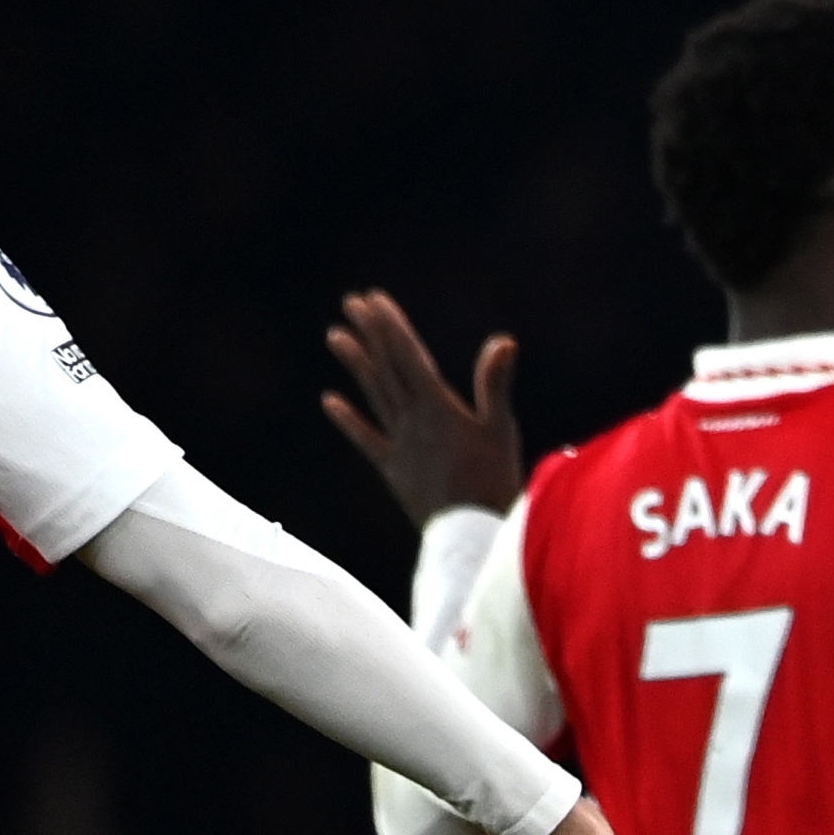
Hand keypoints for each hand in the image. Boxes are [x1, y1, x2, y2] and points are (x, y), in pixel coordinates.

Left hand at [324, 289, 526, 525]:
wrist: (470, 534)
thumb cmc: (494, 483)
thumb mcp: (501, 430)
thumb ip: (495, 384)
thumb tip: (503, 340)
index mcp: (438, 408)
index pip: (408, 357)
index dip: (390, 327)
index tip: (374, 300)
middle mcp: (412, 421)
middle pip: (386, 369)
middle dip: (370, 334)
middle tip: (353, 303)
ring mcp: (399, 445)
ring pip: (373, 396)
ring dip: (356, 364)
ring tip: (336, 335)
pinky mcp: (394, 469)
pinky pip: (367, 439)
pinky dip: (348, 420)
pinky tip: (330, 401)